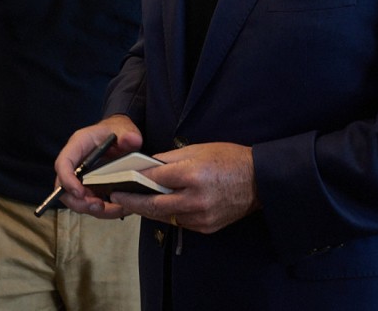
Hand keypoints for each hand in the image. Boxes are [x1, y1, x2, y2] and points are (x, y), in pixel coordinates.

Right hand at [52, 116, 142, 217]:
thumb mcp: (125, 129)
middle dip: (78, 201)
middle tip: (98, 206)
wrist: (121, 137)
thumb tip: (131, 140)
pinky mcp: (90, 187)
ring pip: (76, 199)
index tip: (80, 193)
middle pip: (63, 188)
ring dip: (92, 209)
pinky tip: (118, 208)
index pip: (63, 163)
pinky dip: (103, 210)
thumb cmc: (117, 131)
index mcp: (78, 145)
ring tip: (114, 209)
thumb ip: (129, 134)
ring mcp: (81, 177)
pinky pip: (90, 203)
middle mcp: (75, 163)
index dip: (67, 180)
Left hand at [109, 141, 257, 233]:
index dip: (134, 182)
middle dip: (134, 202)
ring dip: (150, 209)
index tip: (119, 183)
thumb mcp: (198, 150)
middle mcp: (196, 199)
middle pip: (155, 205)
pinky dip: (169, 214)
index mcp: (193, 175)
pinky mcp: (207, 227)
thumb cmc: (228, 159)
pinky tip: (162, 206)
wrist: (259, 180)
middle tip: (118, 198)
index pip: (155, 180)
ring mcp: (202, 217)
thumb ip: (169, 159)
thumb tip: (146, 165)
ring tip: (135, 201)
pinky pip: (180, 222)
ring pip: (166, 217)